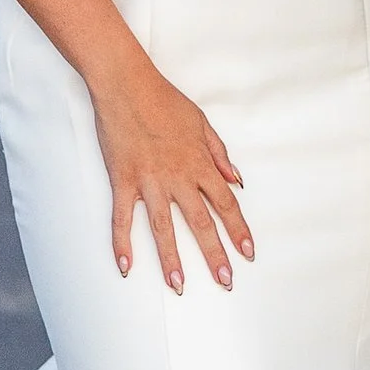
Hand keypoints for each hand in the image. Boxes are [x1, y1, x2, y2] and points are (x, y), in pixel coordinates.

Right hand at [89, 57, 251, 292]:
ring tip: (178, 285)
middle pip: (200, 222)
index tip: (248, 253)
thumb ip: (220, 155)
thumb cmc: (165, 101)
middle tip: (225, 281)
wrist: (127, 85)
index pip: (226, 204)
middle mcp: (178, 177)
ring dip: (171, 258)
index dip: (238, 230)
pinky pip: (122, 218)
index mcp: (199, 164)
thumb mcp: (202, 123)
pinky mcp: (123, 180)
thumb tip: (238, 181)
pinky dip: (122, 242)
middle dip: (214, 254)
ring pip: (163, 227)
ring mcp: (149, 181)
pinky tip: (125, 265)